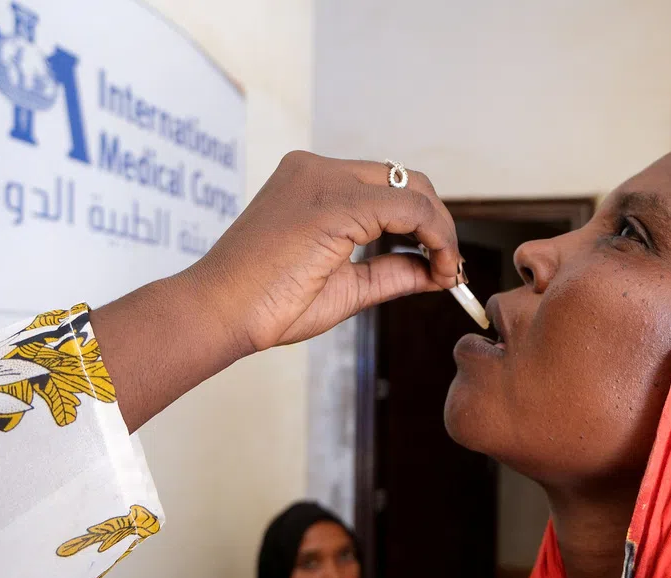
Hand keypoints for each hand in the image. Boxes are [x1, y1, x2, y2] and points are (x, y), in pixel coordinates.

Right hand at [194, 152, 463, 350]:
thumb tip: (435, 270)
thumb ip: (390, 272)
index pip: (387, 188)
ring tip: (446, 273)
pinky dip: (435, 236)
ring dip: (441, 231)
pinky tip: (438, 269)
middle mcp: (318, 170)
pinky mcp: (334, 202)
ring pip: (412, 190)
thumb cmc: (268, 305)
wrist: (220, 314)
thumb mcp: (346, 286)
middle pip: (406, 181)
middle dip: (438, 224)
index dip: (425, 224)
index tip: (441, 265)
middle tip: (449, 269)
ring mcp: (324, 180)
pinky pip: (407, 209)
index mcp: (312, 182)